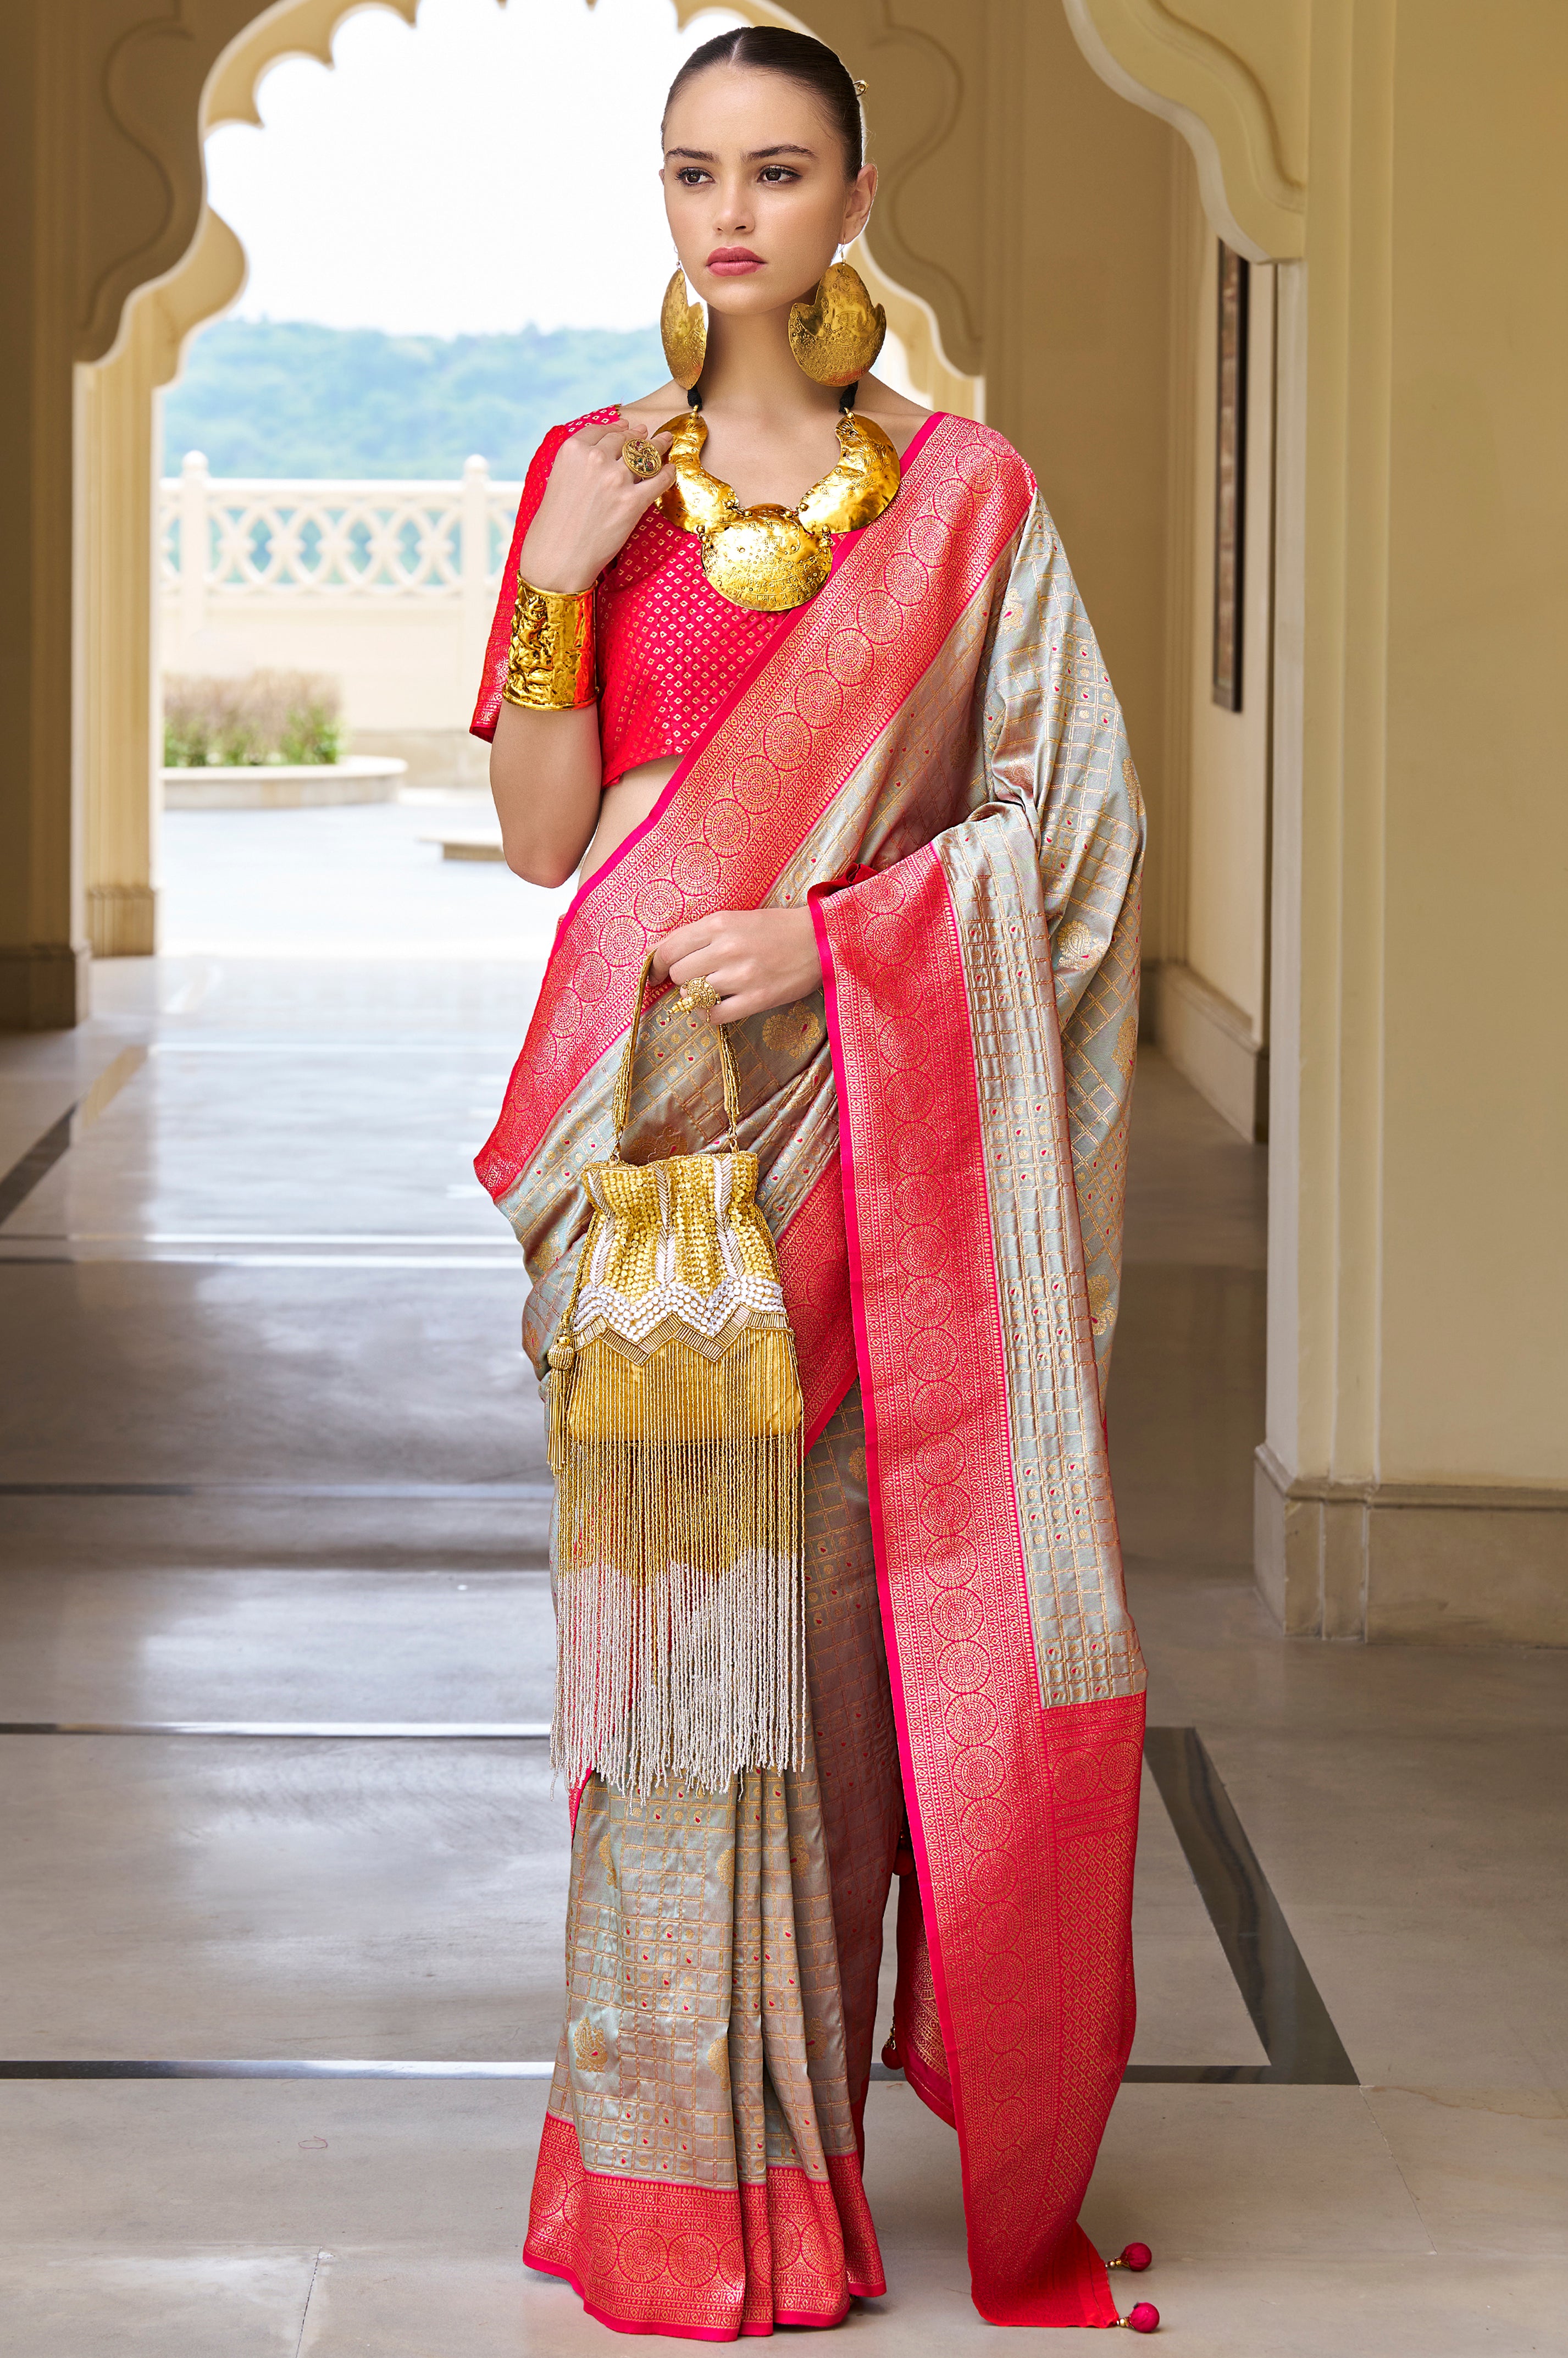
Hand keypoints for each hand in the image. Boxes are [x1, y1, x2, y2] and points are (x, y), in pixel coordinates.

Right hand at [519, 417, 674, 593]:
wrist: (557, 557)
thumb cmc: (554, 524)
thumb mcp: (557, 479)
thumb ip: (578, 461)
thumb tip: (603, 448)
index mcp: (572, 450)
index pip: (602, 430)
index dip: (618, 427)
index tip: (628, 427)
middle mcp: (594, 458)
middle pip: (625, 439)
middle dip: (640, 436)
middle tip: (651, 435)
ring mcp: (615, 479)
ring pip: (645, 454)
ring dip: (659, 446)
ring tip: (667, 441)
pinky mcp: (632, 501)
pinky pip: (659, 479)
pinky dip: (667, 474)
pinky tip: (671, 471)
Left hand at [651, 908, 822, 1022]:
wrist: (820, 940)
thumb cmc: (776, 928)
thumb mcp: (735, 919)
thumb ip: (701, 935)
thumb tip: (663, 953)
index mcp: (718, 924)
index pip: (669, 948)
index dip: (658, 965)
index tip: (658, 974)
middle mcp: (725, 949)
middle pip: (679, 974)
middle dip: (682, 979)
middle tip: (694, 979)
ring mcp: (741, 976)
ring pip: (694, 995)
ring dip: (697, 996)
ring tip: (712, 990)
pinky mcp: (756, 999)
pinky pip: (715, 1015)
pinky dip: (711, 1014)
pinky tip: (720, 1005)